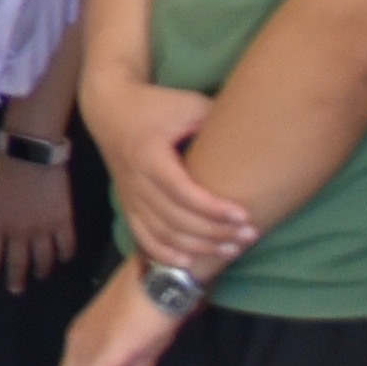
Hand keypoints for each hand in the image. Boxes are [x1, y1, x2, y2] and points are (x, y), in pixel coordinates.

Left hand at [0, 146, 79, 288]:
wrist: (30, 152)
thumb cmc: (1, 169)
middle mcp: (18, 233)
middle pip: (18, 264)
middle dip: (16, 279)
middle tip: (16, 290)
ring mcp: (43, 229)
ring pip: (44, 259)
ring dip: (41, 270)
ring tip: (40, 275)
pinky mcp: (63, 221)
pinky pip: (67, 245)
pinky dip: (66, 254)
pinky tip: (64, 259)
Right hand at [90, 76, 257, 282]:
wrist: (109, 109)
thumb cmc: (155, 105)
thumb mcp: (187, 104)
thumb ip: (217, 121)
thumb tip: (257, 134)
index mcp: (149, 154)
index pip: (182, 191)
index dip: (213, 208)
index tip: (243, 215)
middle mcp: (136, 179)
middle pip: (175, 218)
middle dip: (214, 232)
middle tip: (248, 235)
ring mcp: (129, 195)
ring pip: (162, 232)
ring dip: (197, 246)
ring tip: (230, 249)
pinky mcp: (127, 203)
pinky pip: (142, 236)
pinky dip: (164, 253)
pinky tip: (188, 261)